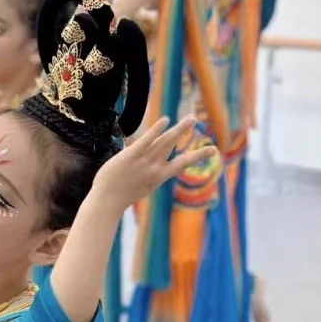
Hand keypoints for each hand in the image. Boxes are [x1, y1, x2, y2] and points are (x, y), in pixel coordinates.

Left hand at [91, 115, 216, 213]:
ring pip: (164, 142)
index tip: (213, 150)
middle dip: (184, 132)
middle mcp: (155, 168)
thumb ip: (147, 176)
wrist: (107, 202)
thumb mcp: (139, 187)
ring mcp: (144, 161)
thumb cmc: (119, 196)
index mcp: (158, 177)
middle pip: (172, 146)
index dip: (197, 156)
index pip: (181, 163)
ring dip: (178, 129)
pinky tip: (165, 120)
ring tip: (191, 119)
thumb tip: (151, 170)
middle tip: (195, 118)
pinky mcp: (131, 156)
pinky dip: (156, 130)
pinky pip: (147, 140)